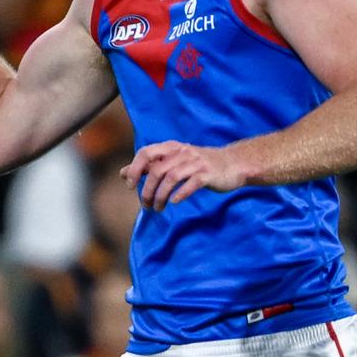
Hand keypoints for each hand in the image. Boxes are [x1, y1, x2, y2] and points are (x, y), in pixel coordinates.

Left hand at [121, 141, 247, 211]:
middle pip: (157, 170)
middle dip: (147, 190)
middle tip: (146, 205)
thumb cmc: (199, 164)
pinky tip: (173, 203)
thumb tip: (123, 173)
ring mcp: (196, 162)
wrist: (233, 164)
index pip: (146, 153)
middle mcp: (182, 152)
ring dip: (161, 196)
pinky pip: (191, 184)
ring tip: (158, 209)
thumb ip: (149, 166)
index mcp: (171, 147)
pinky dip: (180, 194)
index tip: (130, 187)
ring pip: (171, 178)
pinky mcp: (208, 174)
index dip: (134, 169)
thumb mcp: (173, 161)